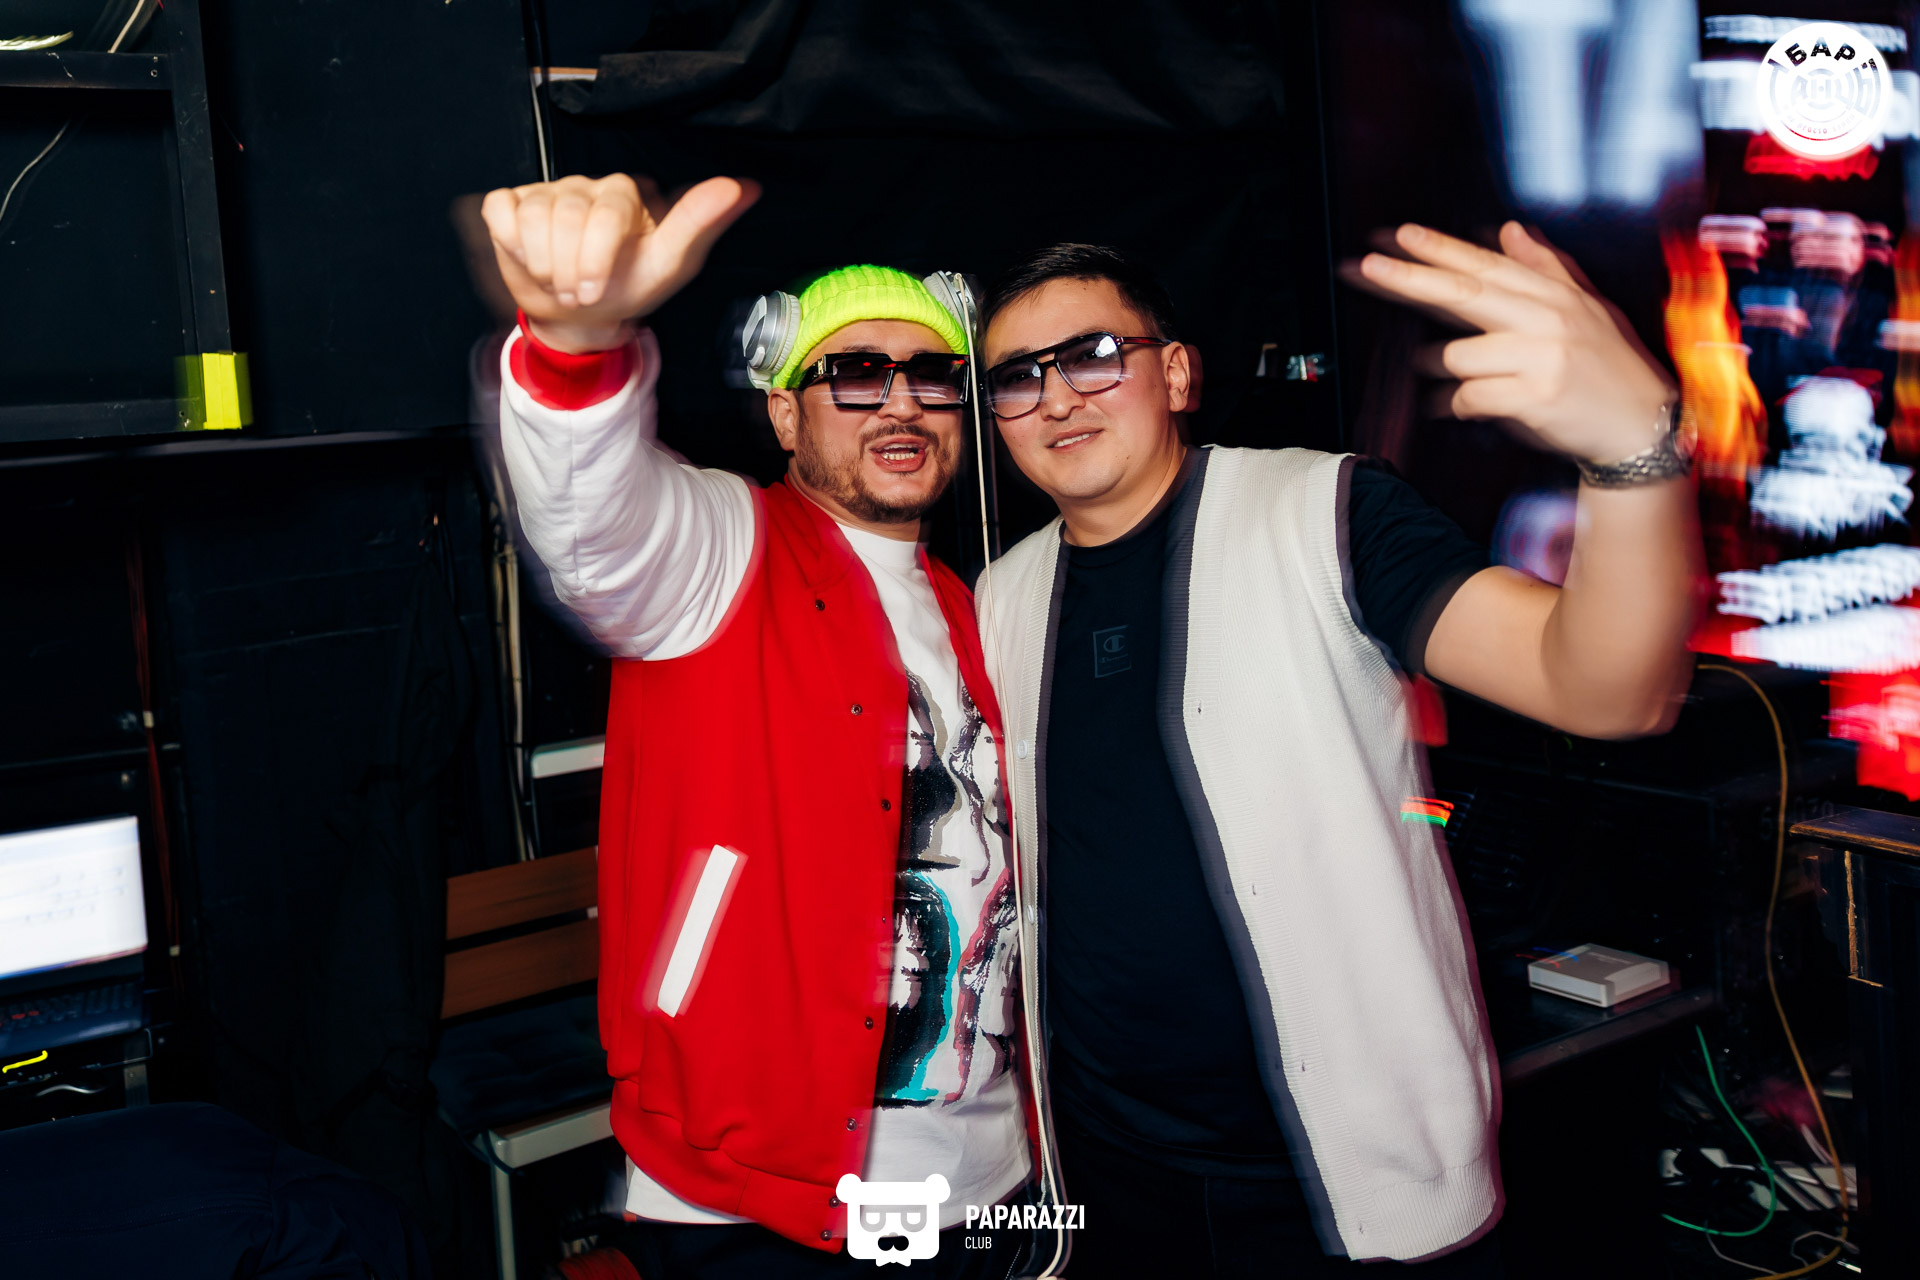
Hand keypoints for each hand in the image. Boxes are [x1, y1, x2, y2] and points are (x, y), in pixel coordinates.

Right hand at [481, 172, 760, 351]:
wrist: (579, 316)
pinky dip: (510, 242)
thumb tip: (744, 187)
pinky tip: (526, 258)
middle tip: (578, 293)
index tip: (594, 292)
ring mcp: (546, 191)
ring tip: (558, 282)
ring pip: (532, 217)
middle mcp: (585, 186)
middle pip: (567, 217)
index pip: (607, 211)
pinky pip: (500, 211)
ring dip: (542, 264)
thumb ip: (699, 222)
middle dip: (569, 269)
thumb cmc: (627, 287)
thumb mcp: (668, 264)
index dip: (595, 258)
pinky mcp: (510, 202)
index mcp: (625, 194)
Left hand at [1349, 222, 1675, 464]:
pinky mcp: (1535, 398)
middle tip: (1366, 266)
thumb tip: (1509, 229)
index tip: (1400, 235)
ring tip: (1462, 379)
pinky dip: (1458, 405)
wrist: (1643, 427)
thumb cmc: (1610, 368)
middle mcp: (1546, 319)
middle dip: (1409, 278)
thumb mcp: (1588, 308)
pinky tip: (1464, 407)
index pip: (1486, 266)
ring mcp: (1541, 358)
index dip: (1440, 249)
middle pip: (1463, 294)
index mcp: (1553, 296)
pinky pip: (1469, 397)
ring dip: (1446, 372)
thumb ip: (1545, 268)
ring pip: (1458, 356)